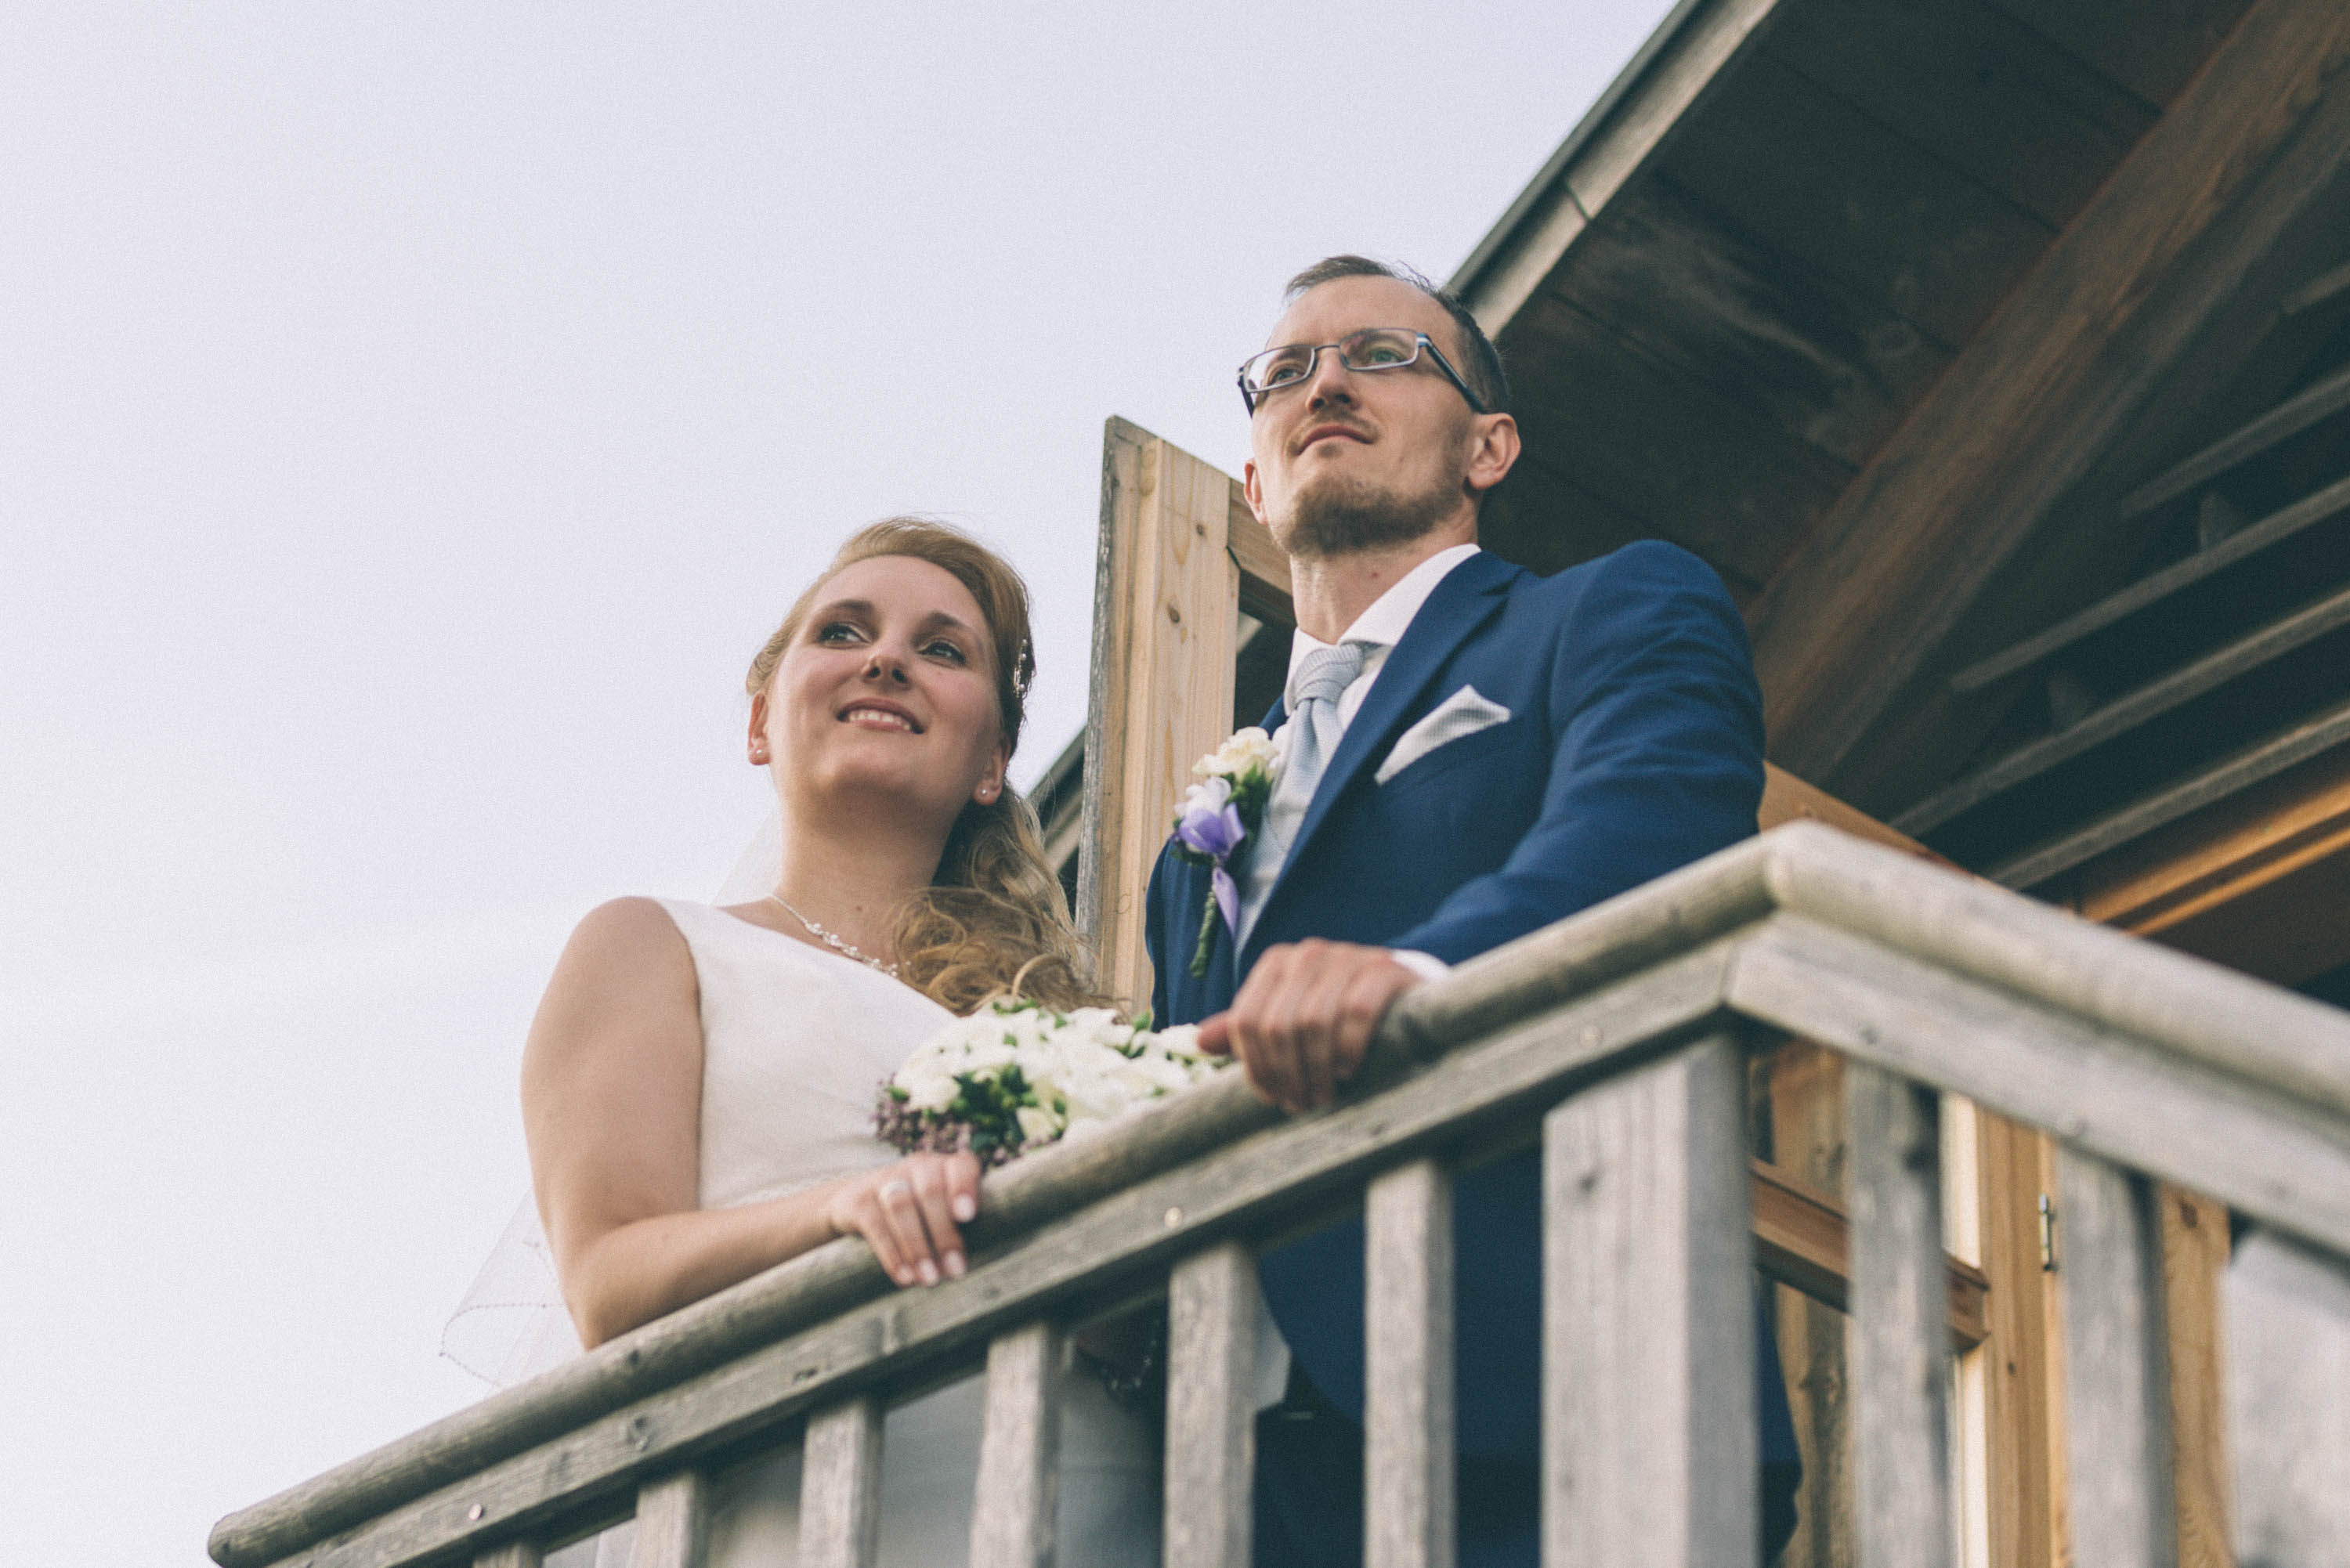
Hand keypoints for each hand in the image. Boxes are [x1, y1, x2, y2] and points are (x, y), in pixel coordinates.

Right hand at [826, 1152, 980, 1286]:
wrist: (854, 1200)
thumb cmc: (916, 1212)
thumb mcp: (939, 1209)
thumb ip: (960, 1224)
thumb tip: (982, 1263)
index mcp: (943, 1166)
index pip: (960, 1165)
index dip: (965, 1187)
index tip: (968, 1216)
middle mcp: (915, 1166)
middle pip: (930, 1190)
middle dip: (944, 1233)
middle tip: (956, 1271)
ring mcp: (884, 1179)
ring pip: (901, 1206)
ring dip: (918, 1246)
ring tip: (930, 1279)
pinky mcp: (859, 1200)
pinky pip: (876, 1226)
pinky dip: (893, 1254)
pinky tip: (905, 1277)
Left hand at [1195, 940, 1421, 1113]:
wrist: (1403, 996)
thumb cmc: (1336, 1015)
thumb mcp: (1289, 1019)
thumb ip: (1248, 1029)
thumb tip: (1197, 1041)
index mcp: (1276, 963)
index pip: (1246, 1020)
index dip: (1254, 1066)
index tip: (1271, 1098)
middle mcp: (1308, 953)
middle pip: (1276, 1025)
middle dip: (1286, 1073)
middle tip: (1300, 1105)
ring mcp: (1348, 956)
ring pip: (1313, 1021)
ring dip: (1316, 1069)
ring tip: (1323, 1095)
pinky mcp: (1385, 968)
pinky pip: (1357, 1010)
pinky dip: (1348, 1046)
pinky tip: (1349, 1070)